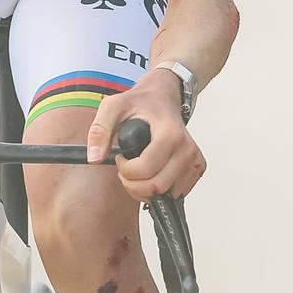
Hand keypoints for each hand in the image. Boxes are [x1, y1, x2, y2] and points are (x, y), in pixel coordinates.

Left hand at [87, 71, 206, 201]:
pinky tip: (154, 172)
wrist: (164, 98)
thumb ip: (100, 130)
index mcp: (171, 133)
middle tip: (128, 168)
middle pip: (157, 187)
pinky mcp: (197, 168)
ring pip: (167, 194)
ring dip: (146, 190)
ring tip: (140, 169)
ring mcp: (194, 160)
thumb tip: (95, 158)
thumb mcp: (114, 107)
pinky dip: (160, 190)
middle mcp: (187, 148)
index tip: (121, 156)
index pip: (146, 170)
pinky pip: (176, 193)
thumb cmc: (142, 103)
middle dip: (134, 185)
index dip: (125, 169)